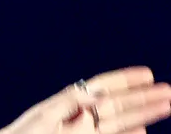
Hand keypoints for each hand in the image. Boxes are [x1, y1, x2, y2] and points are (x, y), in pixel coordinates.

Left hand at [0, 67, 170, 133]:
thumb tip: (94, 93)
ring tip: (165, 106)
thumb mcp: (43, 116)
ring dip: (143, 115)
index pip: (101, 87)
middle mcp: (80, 119)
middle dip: (143, 98)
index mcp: (67, 104)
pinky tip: (142, 132)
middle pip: (117, 106)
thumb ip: (69, 104)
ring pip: (120, 123)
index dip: (124, 80)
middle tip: (168, 91)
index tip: (147, 73)